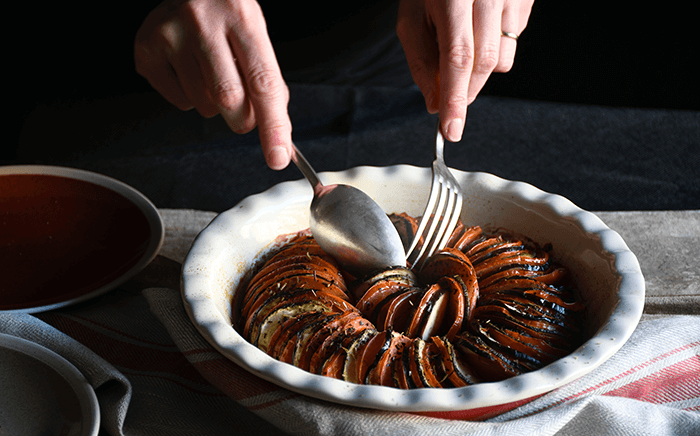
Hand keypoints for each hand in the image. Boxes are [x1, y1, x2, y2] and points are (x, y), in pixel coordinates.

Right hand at [134, 0, 292, 169]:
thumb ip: (266, 82)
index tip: (278, 157)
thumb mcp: (255, 36)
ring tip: (213, 74)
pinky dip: (191, 98)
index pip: (262, 83)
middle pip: (230, 101)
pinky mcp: (146, 48)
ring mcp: (171, 34)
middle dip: (243, 118)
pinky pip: (179, 102)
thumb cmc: (228, 16)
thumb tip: (278, 136)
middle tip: (243, 107)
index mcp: (242, 18)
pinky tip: (191, 71)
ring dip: (216, 106)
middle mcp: (204, 23)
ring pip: (204, 106)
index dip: (273, 125)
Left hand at [397, 0, 533, 141]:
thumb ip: (420, 61)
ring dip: (480, 69)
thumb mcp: (411, 17)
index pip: (458, 58)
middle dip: (466, 91)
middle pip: (483, 64)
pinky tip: (480, 26)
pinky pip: (514, 40)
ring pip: (502, 58)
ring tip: (462, 42)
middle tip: (449, 98)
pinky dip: (495, 46)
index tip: (451, 129)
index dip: (455, 99)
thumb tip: (434, 103)